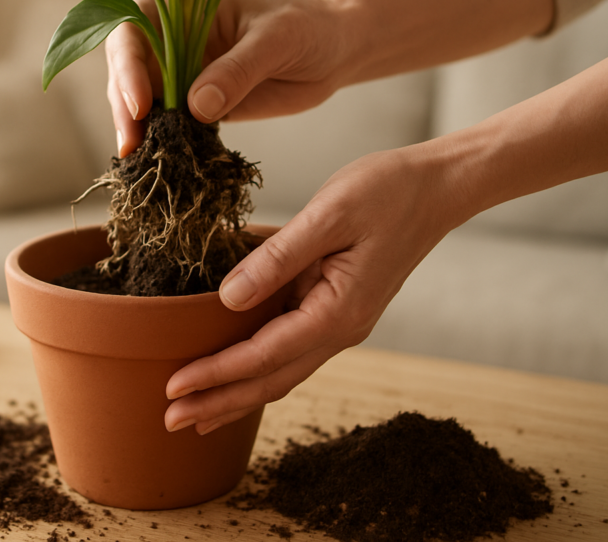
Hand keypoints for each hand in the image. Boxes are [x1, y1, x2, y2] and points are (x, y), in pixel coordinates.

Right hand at [106, 0, 353, 156]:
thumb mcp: (277, 40)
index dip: (127, 62)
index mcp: (183, 2)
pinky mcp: (193, 103)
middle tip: (132, 143)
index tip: (140, 103)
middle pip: (125, 66)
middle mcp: (171, 35)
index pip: (134, 24)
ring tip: (142, 159)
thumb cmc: (308, 28)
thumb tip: (196, 107)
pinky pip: (165, 123)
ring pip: (138, 98)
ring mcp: (179, 70)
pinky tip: (158, 163)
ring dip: (134, 129)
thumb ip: (238, 69)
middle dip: (123, 104)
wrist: (333, 53)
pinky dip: (158, 142)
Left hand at [163, 144, 464, 434]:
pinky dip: (257, 367)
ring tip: (195, 412)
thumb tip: (228, 297)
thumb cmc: (387, 192)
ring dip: (236, 393)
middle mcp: (340, 328)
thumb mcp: (329, 215)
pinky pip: (290, 348)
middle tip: (169, 420)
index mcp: (338, 311)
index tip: (174, 389)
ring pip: (280, 371)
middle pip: (270, 380)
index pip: (263, 356)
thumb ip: (278, 258)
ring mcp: (341, 322)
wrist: (438, 187)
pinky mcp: (336, 308)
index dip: (216, 374)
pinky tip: (233, 372)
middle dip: (219, 402)